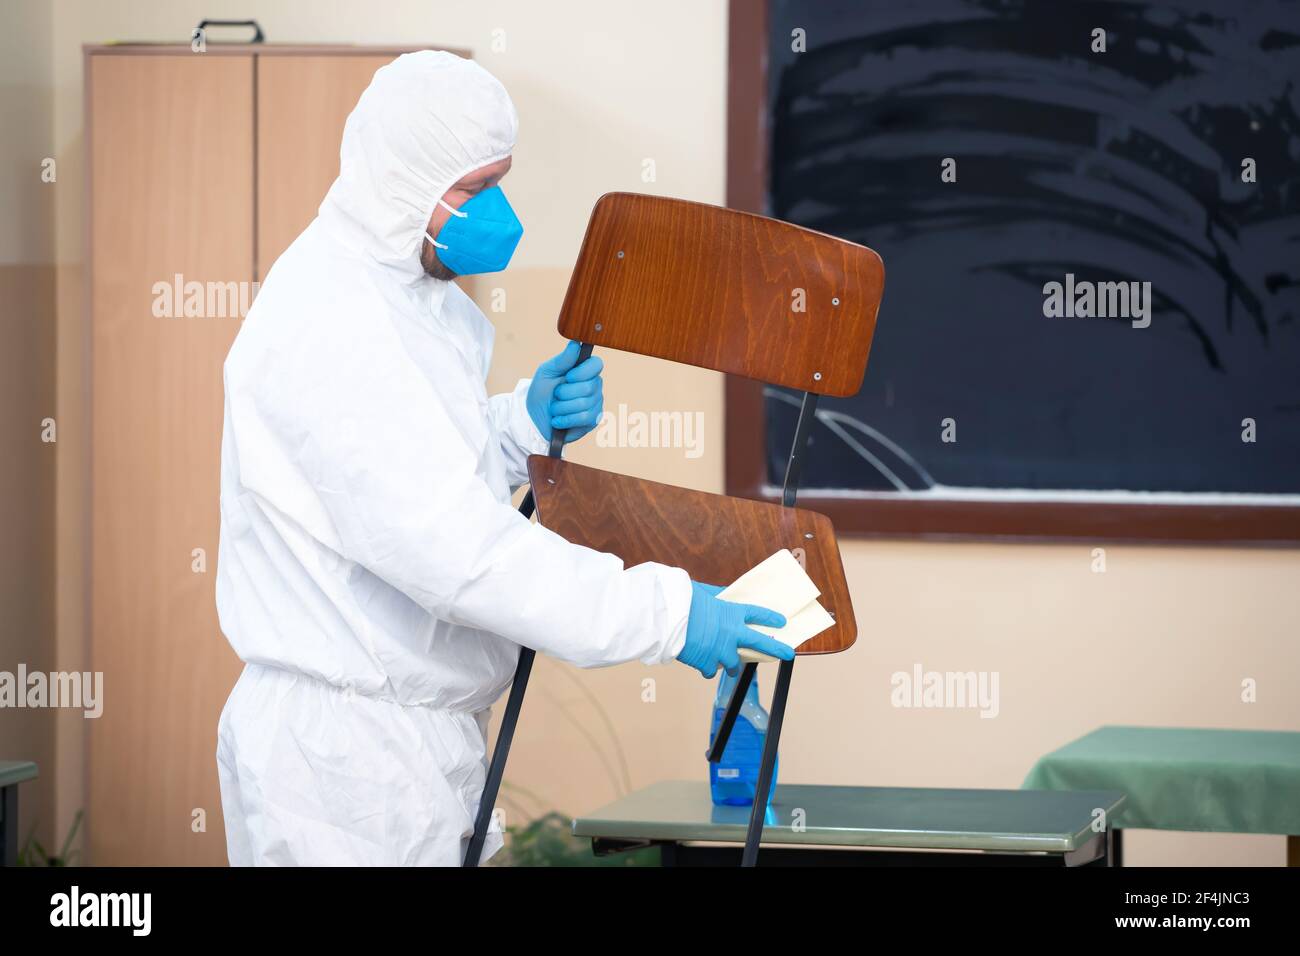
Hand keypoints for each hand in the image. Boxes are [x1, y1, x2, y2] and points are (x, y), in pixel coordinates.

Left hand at [526, 341, 603, 442]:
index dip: (582, 372)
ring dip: (562, 407)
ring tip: (555, 408)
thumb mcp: (546, 373)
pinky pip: (584, 418)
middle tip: (556, 395)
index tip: (567, 377)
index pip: (597, 364)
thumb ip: (562, 360)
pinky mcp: (592, 420)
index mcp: (584, 370)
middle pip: (589, 387)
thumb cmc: (541, 393)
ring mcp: (595, 403)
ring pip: (584, 404)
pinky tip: (558, 420)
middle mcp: (594, 386)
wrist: (534, 419)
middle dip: (565, 393)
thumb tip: (575, 344)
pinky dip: (565, 419)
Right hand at [676, 581, 793, 678]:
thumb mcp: (703, 591)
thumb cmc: (683, 600)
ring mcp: (721, 650)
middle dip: (777, 649)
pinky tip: (704, 667)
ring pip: (734, 664)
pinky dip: (708, 669)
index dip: (770, 618)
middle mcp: (732, 634)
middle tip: (788, 654)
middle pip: (761, 643)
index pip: (758, 614)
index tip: (781, 622)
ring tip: (731, 668)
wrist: (669, 619)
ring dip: (732, 666)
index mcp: (732, 613)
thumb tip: (722, 591)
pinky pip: (711, 671)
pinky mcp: (707, 662)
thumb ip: (716, 593)